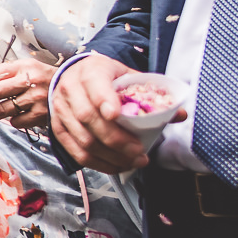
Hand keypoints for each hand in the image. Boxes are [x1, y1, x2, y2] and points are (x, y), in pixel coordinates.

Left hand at [0, 58, 57, 128]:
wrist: (75, 88)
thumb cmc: (46, 78)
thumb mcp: (28, 69)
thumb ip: (7, 76)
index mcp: (23, 66)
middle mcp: (29, 80)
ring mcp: (36, 98)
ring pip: (3, 109)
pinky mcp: (42, 114)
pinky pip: (18, 121)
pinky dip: (13, 121)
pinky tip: (14, 118)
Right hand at [51, 53, 151, 172]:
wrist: (72, 76)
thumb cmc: (103, 76)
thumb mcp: (127, 76)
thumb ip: (151, 94)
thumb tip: (179, 113)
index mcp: (90, 72)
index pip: (94, 86)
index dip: (104, 102)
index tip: (117, 116)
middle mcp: (70, 90)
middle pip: (89, 118)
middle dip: (116, 140)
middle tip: (139, 152)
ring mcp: (61, 111)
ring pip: (83, 139)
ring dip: (110, 156)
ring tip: (132, 162)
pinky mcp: (58, 128)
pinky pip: (76, 151)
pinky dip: (97, 163)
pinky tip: (116, 165)